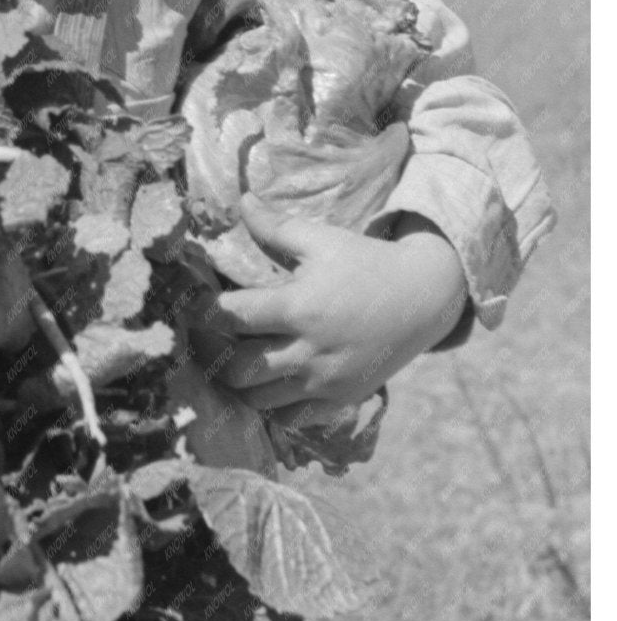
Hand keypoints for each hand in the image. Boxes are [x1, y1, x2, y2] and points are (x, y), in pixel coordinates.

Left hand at [189, 194, 469, 413]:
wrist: (424, 298)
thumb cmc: (366, 263)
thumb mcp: (322, 239)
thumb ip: (276, 226)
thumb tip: (241, 201)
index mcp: (299, 307)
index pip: (233, 317)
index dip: (205, 312)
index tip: (194, 305)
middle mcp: (309, 350)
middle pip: (239, 370)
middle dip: (218, 357)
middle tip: (210, 342)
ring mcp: (325, 381)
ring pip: (260, 401)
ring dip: (241, 385)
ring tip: (235, 362)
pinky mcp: (340, 399)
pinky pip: (292, 420)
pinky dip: (274, 407)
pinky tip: (269, 384)